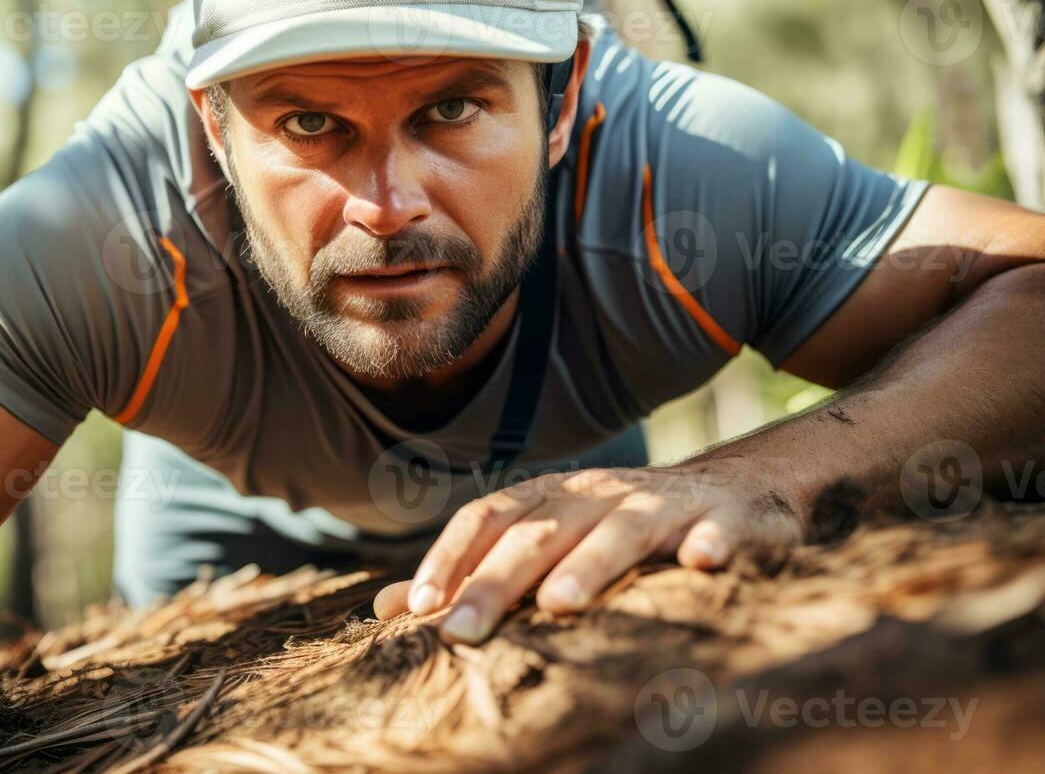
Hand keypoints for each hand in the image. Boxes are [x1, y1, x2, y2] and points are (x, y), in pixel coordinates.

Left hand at [373, 460, 803, 642]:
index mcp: (551, 498)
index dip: (452, 556)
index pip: (489, 517)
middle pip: (542, 532)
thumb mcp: (546, 542)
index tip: (419, 606)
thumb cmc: (619, 529)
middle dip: (498, 579)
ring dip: (592, 563)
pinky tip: (702, 562)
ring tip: (561, 603)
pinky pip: (718, 528)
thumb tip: (387, 609)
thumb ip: (473, 572)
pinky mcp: (726, 517)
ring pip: (621, 530)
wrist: (733, 490)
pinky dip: (711, 542)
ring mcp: (662, 503)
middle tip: (461, 630)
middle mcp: (599, 493)